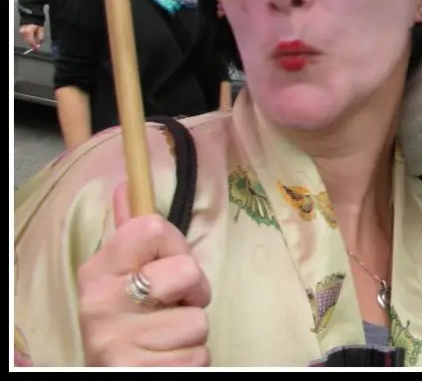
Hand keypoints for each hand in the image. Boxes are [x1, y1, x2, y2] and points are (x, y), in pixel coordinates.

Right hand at [20, 24, 43, 49]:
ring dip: (31, 42)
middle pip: (28, 41)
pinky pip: (25, 37)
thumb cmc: (37, 23)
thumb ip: (40, 37)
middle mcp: (24, 32)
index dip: (34, 46)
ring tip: (36, 42)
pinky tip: (33, 38)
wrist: (32, 18)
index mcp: (29, 32)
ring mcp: (22, 32)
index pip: (31, 41)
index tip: (37, 49)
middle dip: (33, 44)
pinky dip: (29, 39)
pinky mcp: (21, 32)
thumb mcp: (41, 30)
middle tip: (37, 47)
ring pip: (26, 40)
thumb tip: (39, 43)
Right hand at [77, 182, 211, 366]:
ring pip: (198, 321)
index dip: (176, 247)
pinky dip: (191, 361)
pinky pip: (198, 357)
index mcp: (98, 270)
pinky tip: (165, 361)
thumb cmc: (127, 321)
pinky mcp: (137, 373)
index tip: (166, 267)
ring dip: (191, 334)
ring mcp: (117, 343)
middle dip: (194, 292)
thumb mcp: (121, 277)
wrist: (112, 376)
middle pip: (188, 270)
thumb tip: (127, 185)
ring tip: (165, 340)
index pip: (153, 227)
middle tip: (171, 307)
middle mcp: (101, 304)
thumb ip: (132, 235)